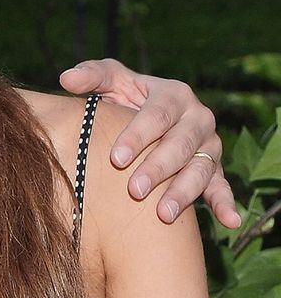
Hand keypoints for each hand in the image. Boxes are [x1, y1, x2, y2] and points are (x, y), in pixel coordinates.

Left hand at [59, 59, 239, 227]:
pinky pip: (222, 186)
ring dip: (184, 191)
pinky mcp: (213, 168)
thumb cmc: (125, 97)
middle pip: (180, 145)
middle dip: (158, 168)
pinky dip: (226, 203)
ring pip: (200, 169)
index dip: (137, 137)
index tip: (116, 159)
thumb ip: (91, 76)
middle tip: (134, 190)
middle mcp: (198, 119)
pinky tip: (230, 220)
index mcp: (174, 95)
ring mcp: (208, 145)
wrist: (148, 116)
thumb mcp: (111, 81)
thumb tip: (66, 79)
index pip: (156, 116)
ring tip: (164, 214)